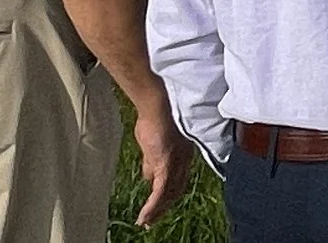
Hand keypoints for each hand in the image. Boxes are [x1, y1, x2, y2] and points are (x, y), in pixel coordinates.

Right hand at [130, 101, 192, 224]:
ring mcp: (177, 162)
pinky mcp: (166, 165)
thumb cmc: (154, 119)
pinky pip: (159, 193)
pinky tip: (144, 216)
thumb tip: (148, 176)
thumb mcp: (152, 144)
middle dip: (164, 207)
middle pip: (176, 190)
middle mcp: (184, 160)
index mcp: (184, 154)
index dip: (170, 195)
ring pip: (168, 194)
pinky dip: (152, 207)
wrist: (158, 106)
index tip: (160, 206)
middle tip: (152, 220)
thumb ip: (152, 160)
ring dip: (156, 210)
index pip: (179, 181)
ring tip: (146, 221)